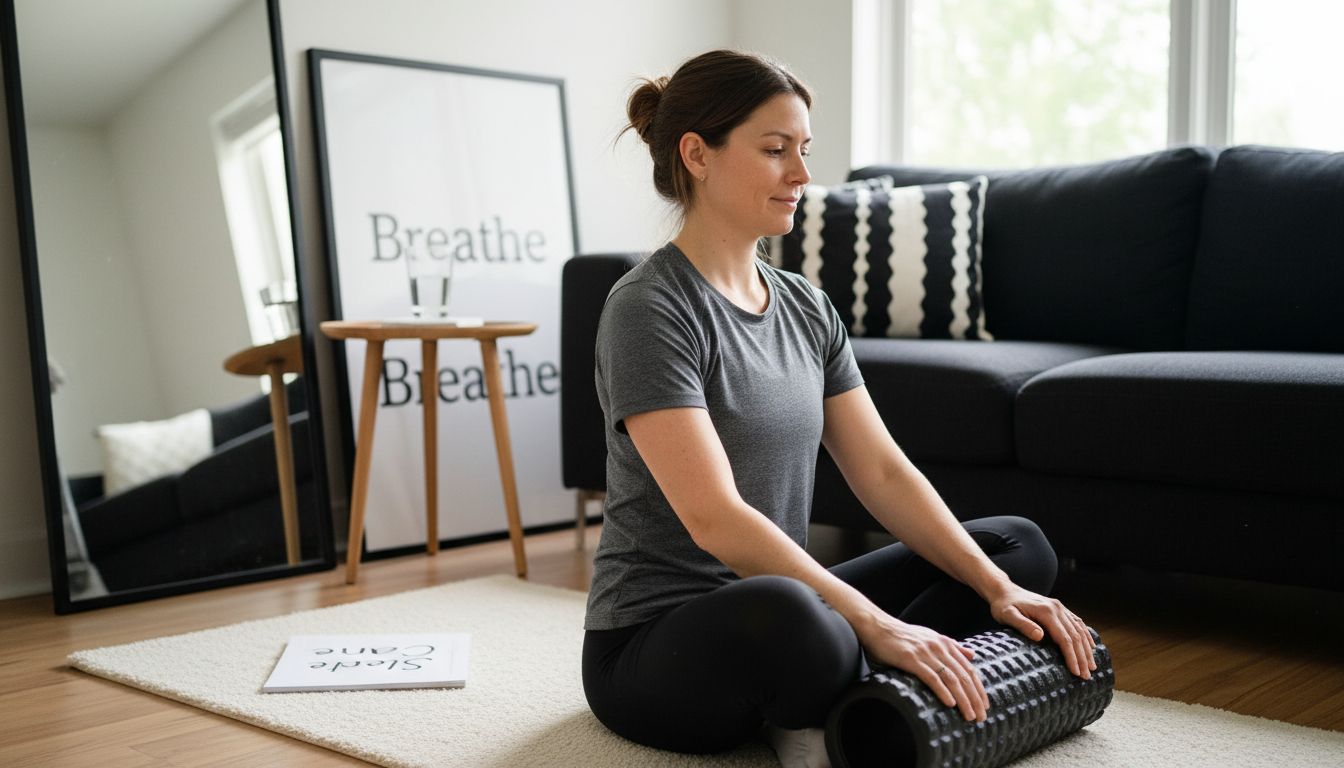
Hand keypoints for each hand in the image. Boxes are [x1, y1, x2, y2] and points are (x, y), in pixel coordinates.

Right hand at [854, 612, 988, 722]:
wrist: (877, 626)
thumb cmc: (902, 635)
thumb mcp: (931, 637)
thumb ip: (952, 646)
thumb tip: (972, 655)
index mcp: (945, 643)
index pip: (969, 669)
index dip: (979, 688)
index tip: (984, 705)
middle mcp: (939, 647)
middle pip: (964, 676)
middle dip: (975, 699)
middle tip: (981, 717)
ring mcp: (926, 653)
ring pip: (952, 679)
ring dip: (963, 700)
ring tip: (969, 716)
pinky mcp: (911, 659)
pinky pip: (932, 677)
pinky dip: (943, 691)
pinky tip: (950, 704)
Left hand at [988, 585, 1096, 679]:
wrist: (1004, 591)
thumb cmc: (1003, 606)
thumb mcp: (1008, 616)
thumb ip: (1023, 625)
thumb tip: (1040, 636)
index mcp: (1046, 612)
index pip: (1064, 638)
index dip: (1072, 656)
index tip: (1076, 672)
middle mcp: (1057, 608)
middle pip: (1075, 636)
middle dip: (1082, 657)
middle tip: (1086, 676)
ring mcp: (1060, 607)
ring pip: (1079, 630)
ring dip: (1087, 649)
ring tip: (1092, 666)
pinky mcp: (1059, 608)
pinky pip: (1077, 623)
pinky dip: (1086, 635)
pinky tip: (1091, 646)